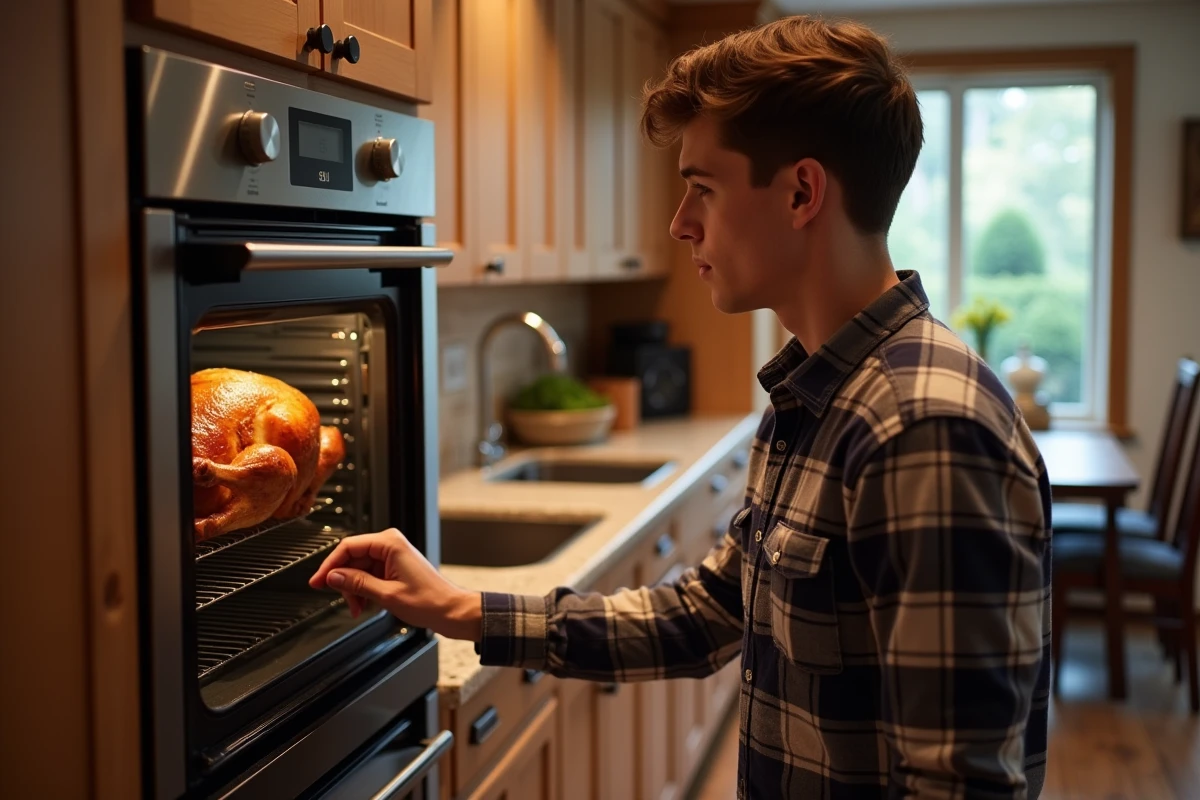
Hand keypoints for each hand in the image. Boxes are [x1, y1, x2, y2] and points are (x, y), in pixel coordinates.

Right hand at [309, 529, 482, 641]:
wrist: (450, 610)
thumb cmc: (429, 601)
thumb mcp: (386, 594)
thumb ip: (357, 583)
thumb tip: (333, 577)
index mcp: (389, 543)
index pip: (348, 547)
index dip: (329, 565)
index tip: (318, 581)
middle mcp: (390, 544)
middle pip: (352, 559)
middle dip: (344, 583)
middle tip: (343, 602)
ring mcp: (392, 555)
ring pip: (358, 569)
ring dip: (354, 590)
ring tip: (358, 608)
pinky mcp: (393, 567)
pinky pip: (369, 575)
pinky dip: (363, 590)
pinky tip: (366, 604)